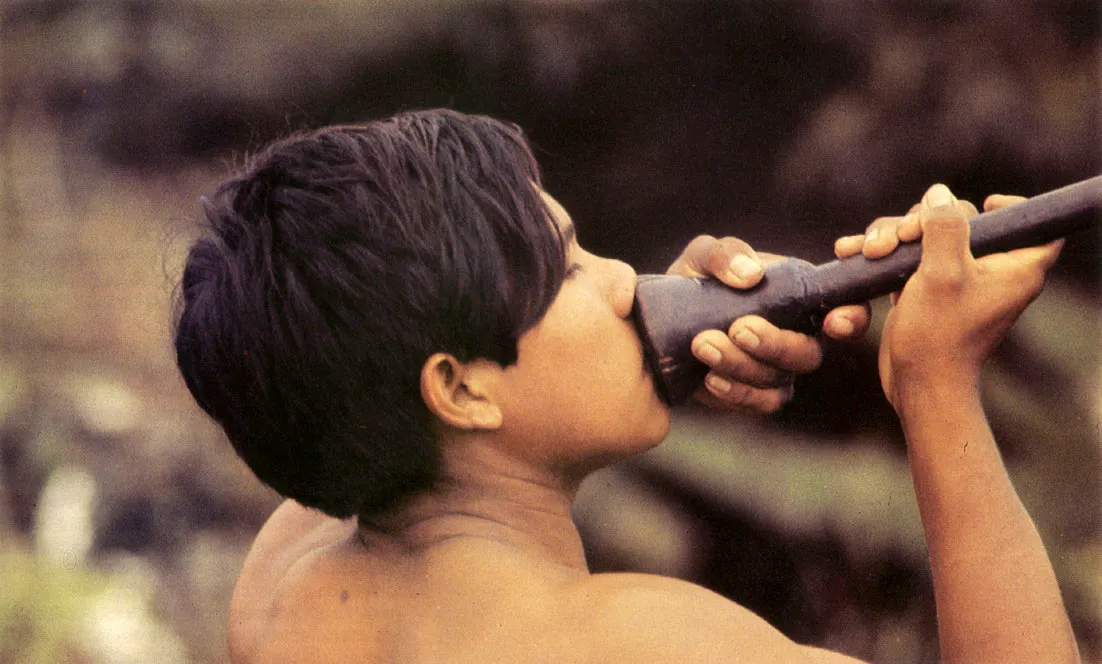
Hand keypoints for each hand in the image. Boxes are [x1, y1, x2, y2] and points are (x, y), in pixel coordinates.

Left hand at [666, 235, 870, 412]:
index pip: (846, 311)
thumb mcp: (704, 257)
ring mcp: (777, 371)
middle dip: (775, 344)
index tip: (832, 321)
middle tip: (738, 328)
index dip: (851, 318)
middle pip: (808, 355)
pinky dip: (733, 393)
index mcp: (800, 298)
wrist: (660, 321)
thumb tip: (750, 275)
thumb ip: (726, 255)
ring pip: (778, 382)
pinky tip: (708, 377)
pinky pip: (755, 403)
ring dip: (741, 366)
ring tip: (703, 344)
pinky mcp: (752, 395)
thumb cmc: (696, 282)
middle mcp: (798, 338)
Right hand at [876, 185, 1062, 409]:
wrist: (917, 385)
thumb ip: (944, 228)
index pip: (1031, 223)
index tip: (984, 206)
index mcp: (1014, 267)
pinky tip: (853, 253)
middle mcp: (989, 272)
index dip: (1010, 209)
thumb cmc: (938, 337)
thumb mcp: (942, 274)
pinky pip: (908, 260)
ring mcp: (955, 282)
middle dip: (919, 223)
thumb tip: (939, 195)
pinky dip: (884, 256)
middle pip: (960, 222)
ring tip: (867, 251)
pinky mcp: (927, 293)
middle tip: (897, 239)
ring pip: (925, 238)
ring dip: (891, 238)